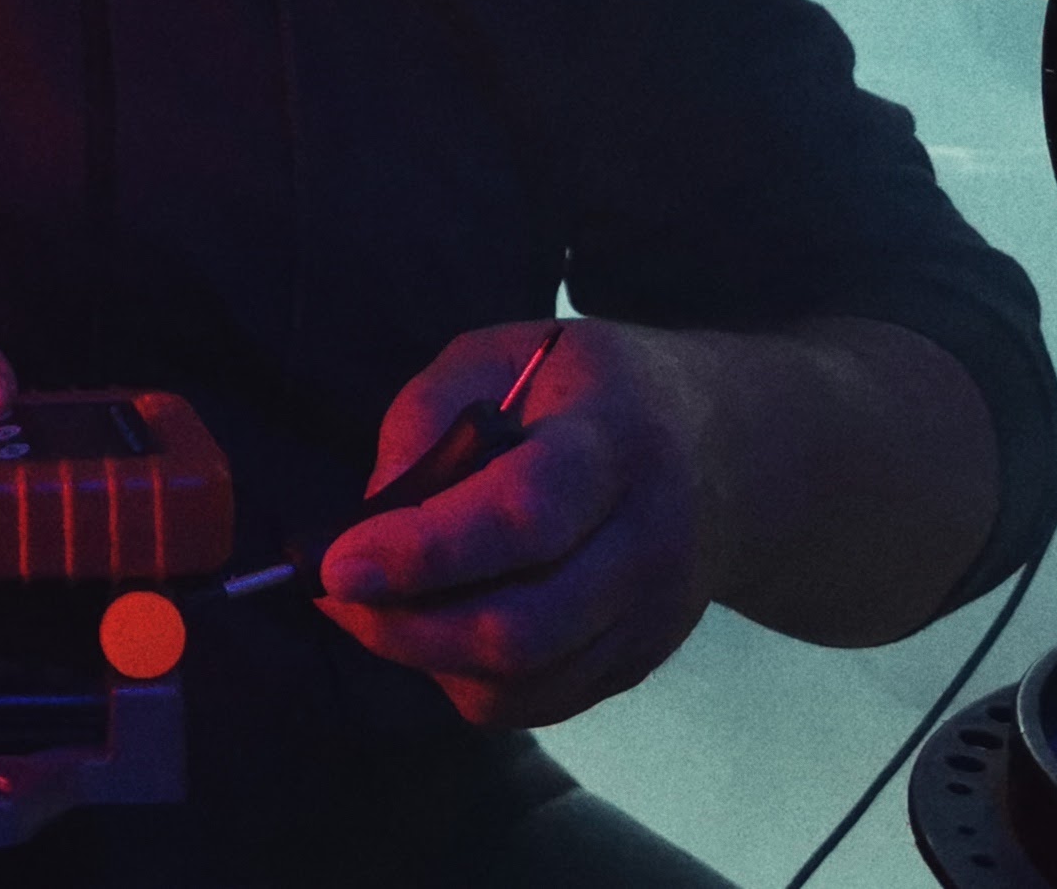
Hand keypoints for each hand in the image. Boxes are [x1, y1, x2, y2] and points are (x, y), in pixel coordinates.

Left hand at [315, 319, 722, 728]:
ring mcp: (653, 616)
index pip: (524, 515)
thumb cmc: (587, 390)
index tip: (336, 564)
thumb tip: (370, 516)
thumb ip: (428, 417)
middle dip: (405, 627)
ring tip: (375, 609)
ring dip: (425, 658)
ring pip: (524, 681)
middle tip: (333, 595)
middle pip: (522, 626)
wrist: (723, 449)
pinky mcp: (640, 662)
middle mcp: (650, 541)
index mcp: (618, 442)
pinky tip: (434, 632)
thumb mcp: (504, 354)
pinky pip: (538, 703)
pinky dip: (466, 682)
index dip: (424, 551)